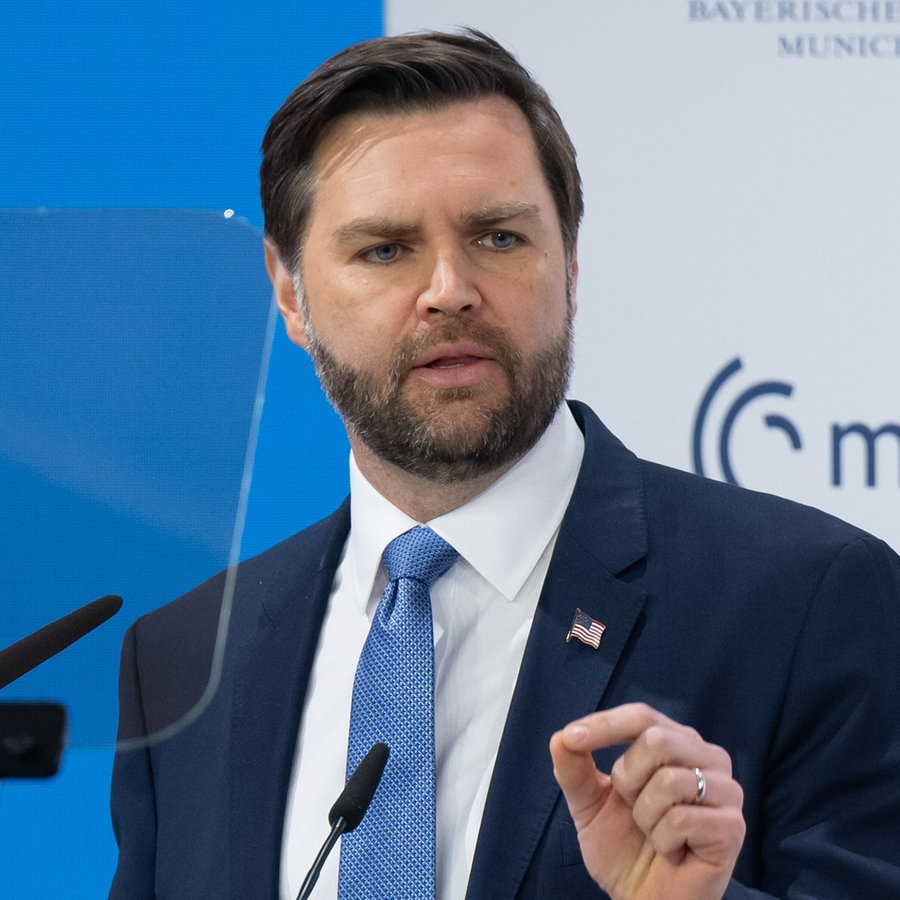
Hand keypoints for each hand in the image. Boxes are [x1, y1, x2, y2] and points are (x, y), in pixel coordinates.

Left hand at [549, 703, 745, 899]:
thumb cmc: (623, 847)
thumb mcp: (589, 804)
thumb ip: (574, 769)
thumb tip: (559, 737)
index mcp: (676, 741)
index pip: (641, 716)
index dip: (605, 724)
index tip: (572, 737)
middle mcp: (706, 756)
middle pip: (655, 739)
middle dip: (628, 779)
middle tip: (632, 809)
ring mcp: (726, 790)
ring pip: (668, 780)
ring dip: (644, 815)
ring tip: (654, 832)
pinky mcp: (731, 825)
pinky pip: (681, 818)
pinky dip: (663, 840)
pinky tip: (672, 852)